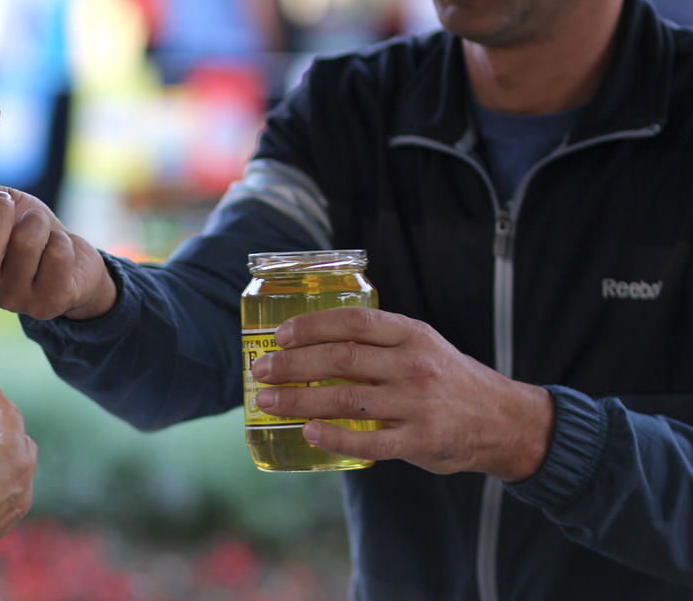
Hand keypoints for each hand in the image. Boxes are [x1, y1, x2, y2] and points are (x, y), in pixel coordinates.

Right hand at [0, 176, 116, 319]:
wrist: (73, 262)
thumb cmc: (28, 229)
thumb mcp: (2, 207)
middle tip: (6, 200)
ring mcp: (17, 301)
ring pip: (25, 245)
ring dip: (35, 220)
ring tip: (38, 223)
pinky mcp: (49, 304)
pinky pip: (57, 255)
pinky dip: (61, 239)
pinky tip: (59, 246)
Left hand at [250, 307, 553, 481]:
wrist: (504, 420)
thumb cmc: (450, 378)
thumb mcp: (423, 344)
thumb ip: (380, 340)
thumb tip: (315, 339)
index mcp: (411, 334)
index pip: (352, 323)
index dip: (311, 326)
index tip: (280, 335)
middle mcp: (412, 365)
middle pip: (340, 359)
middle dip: (292, 365)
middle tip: (261, 370)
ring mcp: (416, 404)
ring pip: (345, 399)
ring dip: (300, 400)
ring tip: (269, 402)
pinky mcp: (419, 441)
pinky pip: (368, 441)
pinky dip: (334, 437)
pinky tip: (308, 432)